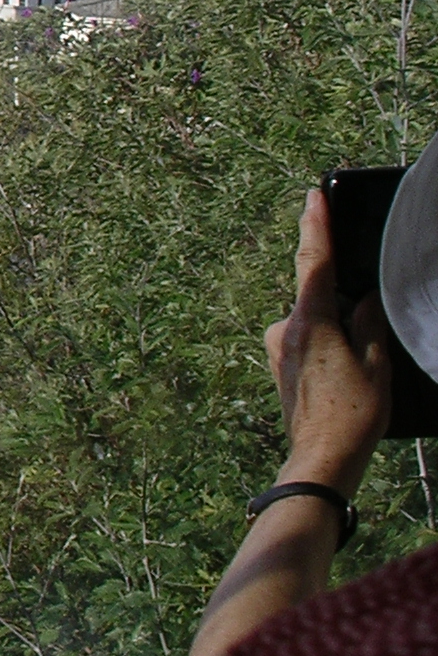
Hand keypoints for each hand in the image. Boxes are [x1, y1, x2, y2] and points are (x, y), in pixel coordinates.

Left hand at [263, 189, 391, 499]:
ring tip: (358, 370)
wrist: (320, 458)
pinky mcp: (279, 361)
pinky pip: (307, 337)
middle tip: (359, 333)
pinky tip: (344, 372)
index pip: (314, 263)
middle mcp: (286, 328)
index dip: (316, 226)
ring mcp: (278, 346)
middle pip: (315, 293)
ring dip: (337, 328)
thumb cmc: (353, 416)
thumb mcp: (377, 366)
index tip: (314, 196)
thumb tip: (365, 297)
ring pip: (314, 319)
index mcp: (310, 322)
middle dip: (342, 298)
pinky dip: (327, 341)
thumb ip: (370, 323)